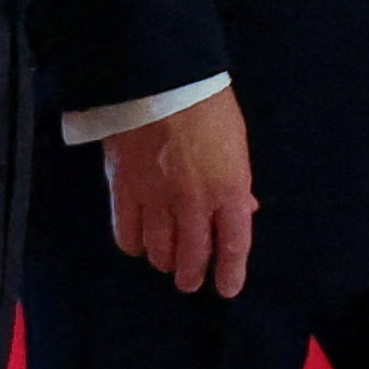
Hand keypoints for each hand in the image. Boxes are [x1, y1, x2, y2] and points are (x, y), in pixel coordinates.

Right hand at [104, 89, 255, 296]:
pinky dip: (133, 246)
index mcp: (229, 189)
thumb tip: (243, 210)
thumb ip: (237, 181)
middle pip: (193, 256)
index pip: (234, 244)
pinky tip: (138, 244)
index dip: (231, 272)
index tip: (229, 288)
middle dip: (193, 274)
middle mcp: (194, 204)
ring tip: (166, 262)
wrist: (160, 79)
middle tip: (190, 281)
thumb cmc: (207, 104)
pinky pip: (126, 235)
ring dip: (164, 261)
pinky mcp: (124, 192)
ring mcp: (156, 201)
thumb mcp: (236, 143)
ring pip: (159, 251)